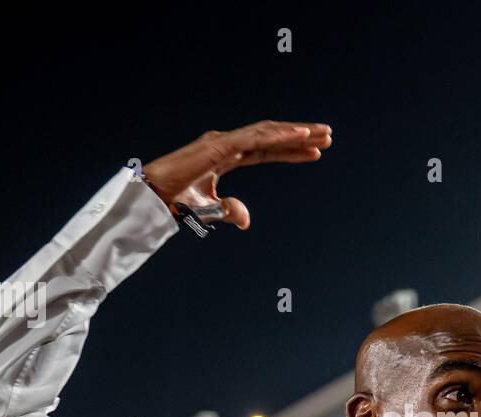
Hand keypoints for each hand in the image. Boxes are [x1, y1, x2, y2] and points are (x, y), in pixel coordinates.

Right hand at [142, 120, 332, 229]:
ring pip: (268, 132)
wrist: (153, 197)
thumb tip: (247, 220)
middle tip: (328, 135)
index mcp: (227, 156)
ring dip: (297, 132)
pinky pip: (256, 138)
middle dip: (300, 136)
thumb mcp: (212, 209)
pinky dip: (280, 136)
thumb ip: (230, 211)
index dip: (291, 150)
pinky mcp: (220, 145)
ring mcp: (224, 142)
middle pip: (272, 136)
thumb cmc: (175, 199)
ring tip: (322, 133)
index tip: (315, 152)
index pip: (266, 150)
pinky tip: (301, 135)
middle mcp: (228, 143)